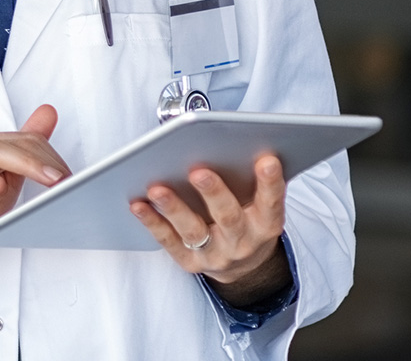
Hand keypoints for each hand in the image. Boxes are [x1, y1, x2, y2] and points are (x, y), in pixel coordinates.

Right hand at [0, 104, 68, 306]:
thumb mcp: (3, 181)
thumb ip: (25, 151)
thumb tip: (49, 113)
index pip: (21, 139)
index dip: (50, 155)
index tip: (71, 175)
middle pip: (6, 143)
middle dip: (41, 158)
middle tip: (65, 177)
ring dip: (22, 164)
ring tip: (48, 179)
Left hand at [129, 154, 290, 304]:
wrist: (244, 267)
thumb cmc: (248, 218)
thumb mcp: (261, 204)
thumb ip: (253, 179)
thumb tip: (240, 143)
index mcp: (265, 224)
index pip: (271, 203)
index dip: (270, 183)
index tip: (267, 160)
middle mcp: (242, 242)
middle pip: (228, 218)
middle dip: (214, 193)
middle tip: (199, 171)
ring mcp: (216, 254)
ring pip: (194, 231)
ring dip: (174, 208)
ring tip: (157, 188)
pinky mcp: (191, 262)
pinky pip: (170, 242)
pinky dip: (153, 222)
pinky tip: (139, 204)